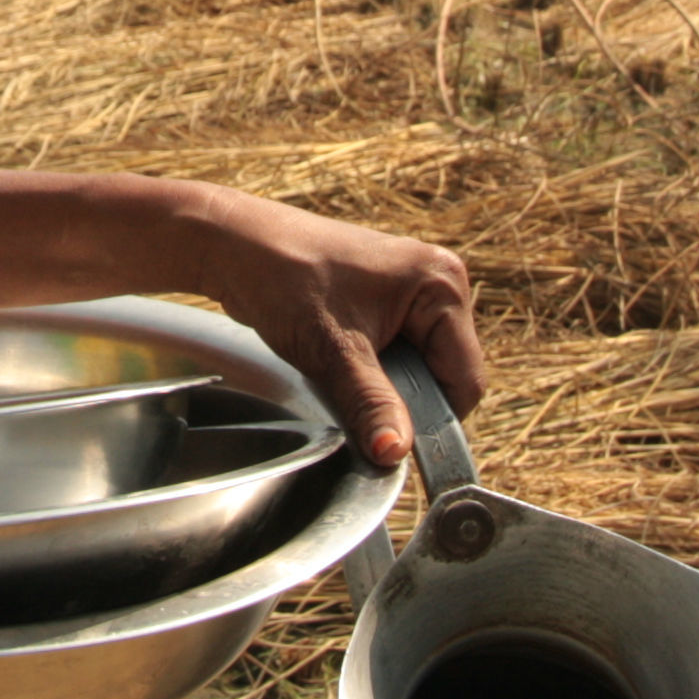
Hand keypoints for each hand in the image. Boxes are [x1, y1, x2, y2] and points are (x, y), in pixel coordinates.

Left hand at [182, 187, 484, 468]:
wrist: (234, 245)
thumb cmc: (284, 279)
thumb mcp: (333, 352)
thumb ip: (371, 404)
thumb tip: (395, 453)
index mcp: (442, 284)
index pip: (464, 378)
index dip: (433, 418)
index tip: (394, 442)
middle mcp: (438, 283)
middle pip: (443, 376)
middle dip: (404, 399)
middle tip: (355, 395)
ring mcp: (413, 292)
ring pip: (417, 370)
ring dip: (385, 388)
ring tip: (341, 373)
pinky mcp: (388, 302)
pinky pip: (396, 356)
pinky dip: (372, 373)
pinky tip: (340, 364)